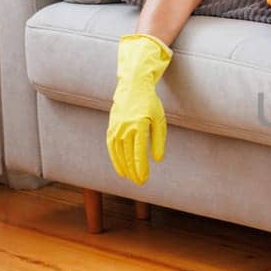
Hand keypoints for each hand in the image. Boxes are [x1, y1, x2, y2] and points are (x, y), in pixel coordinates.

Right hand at [106, 34, 171, 184]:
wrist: (133, 87)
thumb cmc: (150, 103)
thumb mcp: (159, 119)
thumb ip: (158, 140)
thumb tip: (157, 159)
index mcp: (139, 125)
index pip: (138, 152)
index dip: (141, 168)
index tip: (144, 179)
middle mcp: (125, 128)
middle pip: (128, 155)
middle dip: (134, 171)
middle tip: (140, 183)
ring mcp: (116, 128)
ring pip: (118, 153)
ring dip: (124, 168)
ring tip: (131, 178)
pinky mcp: (111, 127)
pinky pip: (111, 147)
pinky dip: (115, 160)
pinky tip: (121, 170)